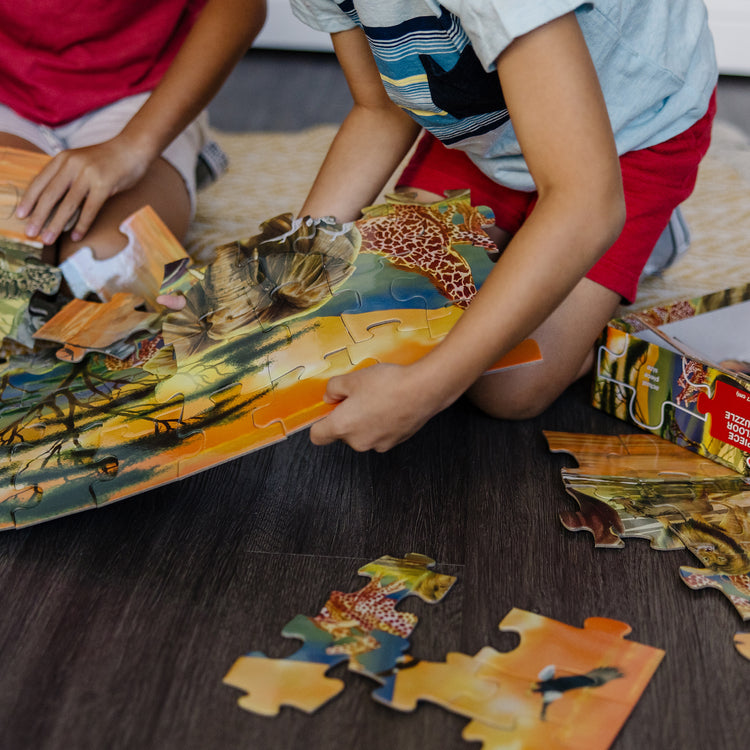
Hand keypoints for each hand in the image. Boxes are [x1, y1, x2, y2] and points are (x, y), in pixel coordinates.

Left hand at [16, 137, 152, 244]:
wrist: (132, 148)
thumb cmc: (108, 159)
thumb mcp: (81, 163)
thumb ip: (68, 177)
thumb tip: (55, 203)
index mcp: (63, 159)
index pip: (40, 182)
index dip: (29, 200)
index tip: (21, 215)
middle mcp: (72, 165)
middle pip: (50, 195)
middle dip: (39, 216)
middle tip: (31, 232)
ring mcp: (88, 174)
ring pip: (68, 204)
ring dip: (56, 224)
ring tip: (48, 238)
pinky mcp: (104, 185)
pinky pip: (90, 209)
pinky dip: (82, 225)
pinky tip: (76, 236)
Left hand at [309, 362, 444, 452]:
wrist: (423, 390)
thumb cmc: (387, 384)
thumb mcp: (351, 379)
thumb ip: (333, 388)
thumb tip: (330, 396)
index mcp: (342, 427)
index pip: (317, 437)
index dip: (319, 423)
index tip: (327, 411)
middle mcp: (358, 441)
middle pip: (342, 434)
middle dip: (346, 417)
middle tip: (357, 396)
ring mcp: (378, 444)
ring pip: (362, 434)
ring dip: (365, 420)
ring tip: (377, 399)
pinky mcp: (395, 442)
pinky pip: (380, 433)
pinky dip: (381, 423)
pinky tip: (390, 405)